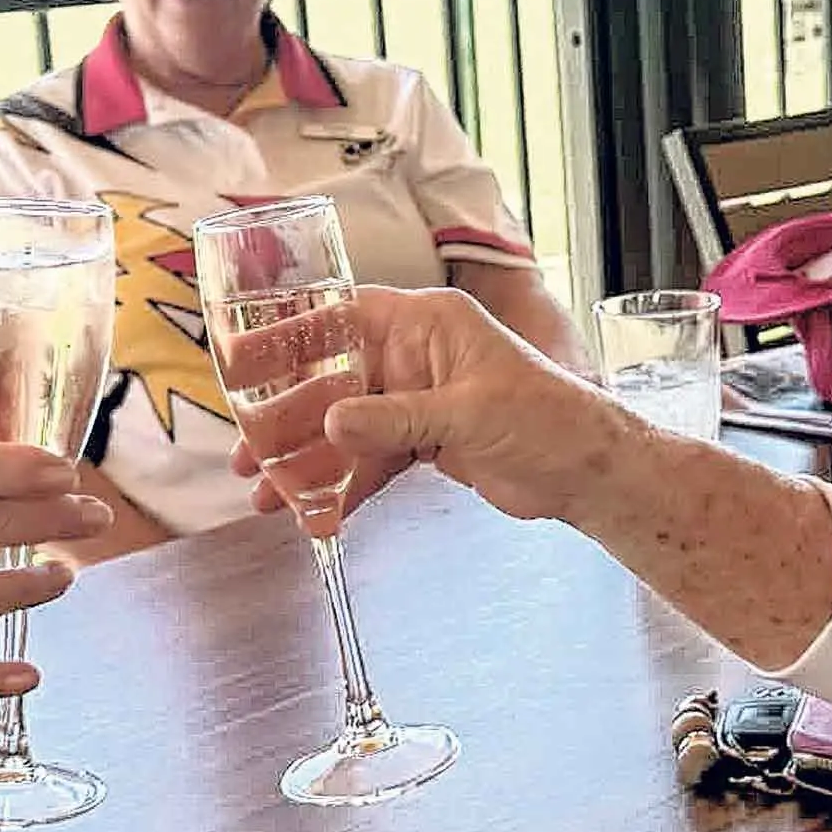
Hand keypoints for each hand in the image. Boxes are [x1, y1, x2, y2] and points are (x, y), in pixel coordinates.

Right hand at [229, 286, 649, 530]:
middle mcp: (416, 354)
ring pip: (346, 428)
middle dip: (287, 418)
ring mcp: (418, 400)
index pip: (344, 317)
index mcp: (428, 323)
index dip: (290, 338)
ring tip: (264, 494)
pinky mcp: (424, 442)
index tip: (242, 364)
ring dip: (306, 461)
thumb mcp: (469, 413)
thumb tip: (333, 422)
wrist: (589, 473)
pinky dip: (343, 488)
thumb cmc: (548, 419)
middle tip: (244, 451)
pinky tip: (314, 514)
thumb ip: (398, 418)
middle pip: (333, 380)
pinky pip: (370, 461)